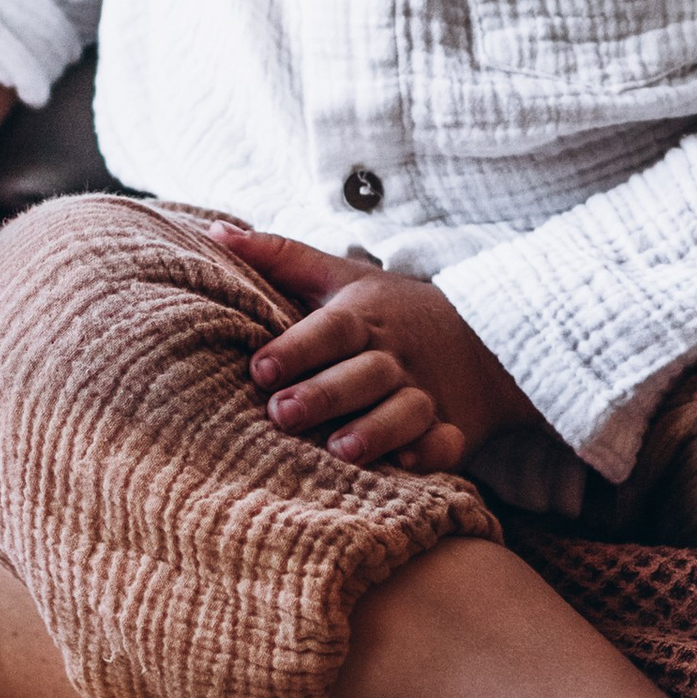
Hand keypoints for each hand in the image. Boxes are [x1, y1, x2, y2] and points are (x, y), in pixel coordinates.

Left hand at [211, 228, 523, 471]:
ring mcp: (427, 392)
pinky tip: (406, 465)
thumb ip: (280, 257)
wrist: (483, 334)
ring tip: (340, 450)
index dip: (297, 348)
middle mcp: (396, 356)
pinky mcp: (452, 426)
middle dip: (324, 394)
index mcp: (365, 318)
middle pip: (363, 373)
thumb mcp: (341, 275)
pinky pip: (446, 441)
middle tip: (281, 414)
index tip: (259, 369)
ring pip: (405, 410)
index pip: (331, 329)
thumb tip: (213, 232)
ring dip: (375, 430)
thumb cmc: (389, 309)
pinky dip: (431, 453)